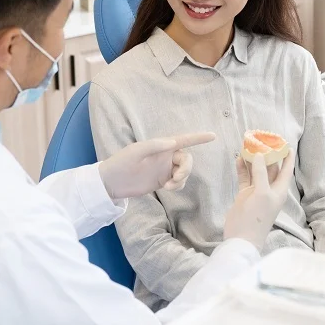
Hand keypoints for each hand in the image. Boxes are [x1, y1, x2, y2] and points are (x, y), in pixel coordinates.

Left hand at [99, 132, 215, 199]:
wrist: (112, 182)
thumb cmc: (121, 162)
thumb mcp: (136, 151)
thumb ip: (155, 145)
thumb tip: (173, 142)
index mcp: (161, 146)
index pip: (184, 140)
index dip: (199, 138)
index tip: (213, 136)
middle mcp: (165, 156)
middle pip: (187, 159)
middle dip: (186, 169)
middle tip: (176, 178)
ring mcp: (164, 169)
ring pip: (184, 172)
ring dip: (182, 179)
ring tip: (169, 186)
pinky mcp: (162, 181)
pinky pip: (178, 182)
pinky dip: (178, 186)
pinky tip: (167, 188)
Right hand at [223, 151, 296, 248]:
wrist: (241, 237)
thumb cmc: (257, 217)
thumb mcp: (262, 193)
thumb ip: (261, 173)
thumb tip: (260, 155)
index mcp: (279, 190)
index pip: (286, 170)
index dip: (287, 157)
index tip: (286, 143)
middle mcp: (269, 189)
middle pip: (270, 168)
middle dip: (267, 154)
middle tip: (262, 139)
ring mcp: (256, 191)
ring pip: (256, 171)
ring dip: (253, 159)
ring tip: (248, 144)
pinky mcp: (244, 194)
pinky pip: (245, 177)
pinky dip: (243, 168)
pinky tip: (239, 158)